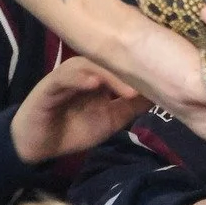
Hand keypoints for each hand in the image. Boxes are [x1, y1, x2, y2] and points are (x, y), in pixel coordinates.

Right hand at [9, 56, 147, 164]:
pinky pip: (64, 77)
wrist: (38, 145)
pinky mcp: (49, 85)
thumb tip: (160, 95)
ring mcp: (67, 75)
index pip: (122, 62)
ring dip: (110, 75)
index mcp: (101, 76)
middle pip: (109, 59)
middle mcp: (85, 70)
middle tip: (153, 82)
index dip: (142, 64)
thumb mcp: (111, 120)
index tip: (167, 72)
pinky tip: (94, 84)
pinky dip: (80, 78)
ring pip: (89, 65)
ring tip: (129, 91)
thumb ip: (131, 107)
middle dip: (131, 68)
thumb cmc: (74, 128)